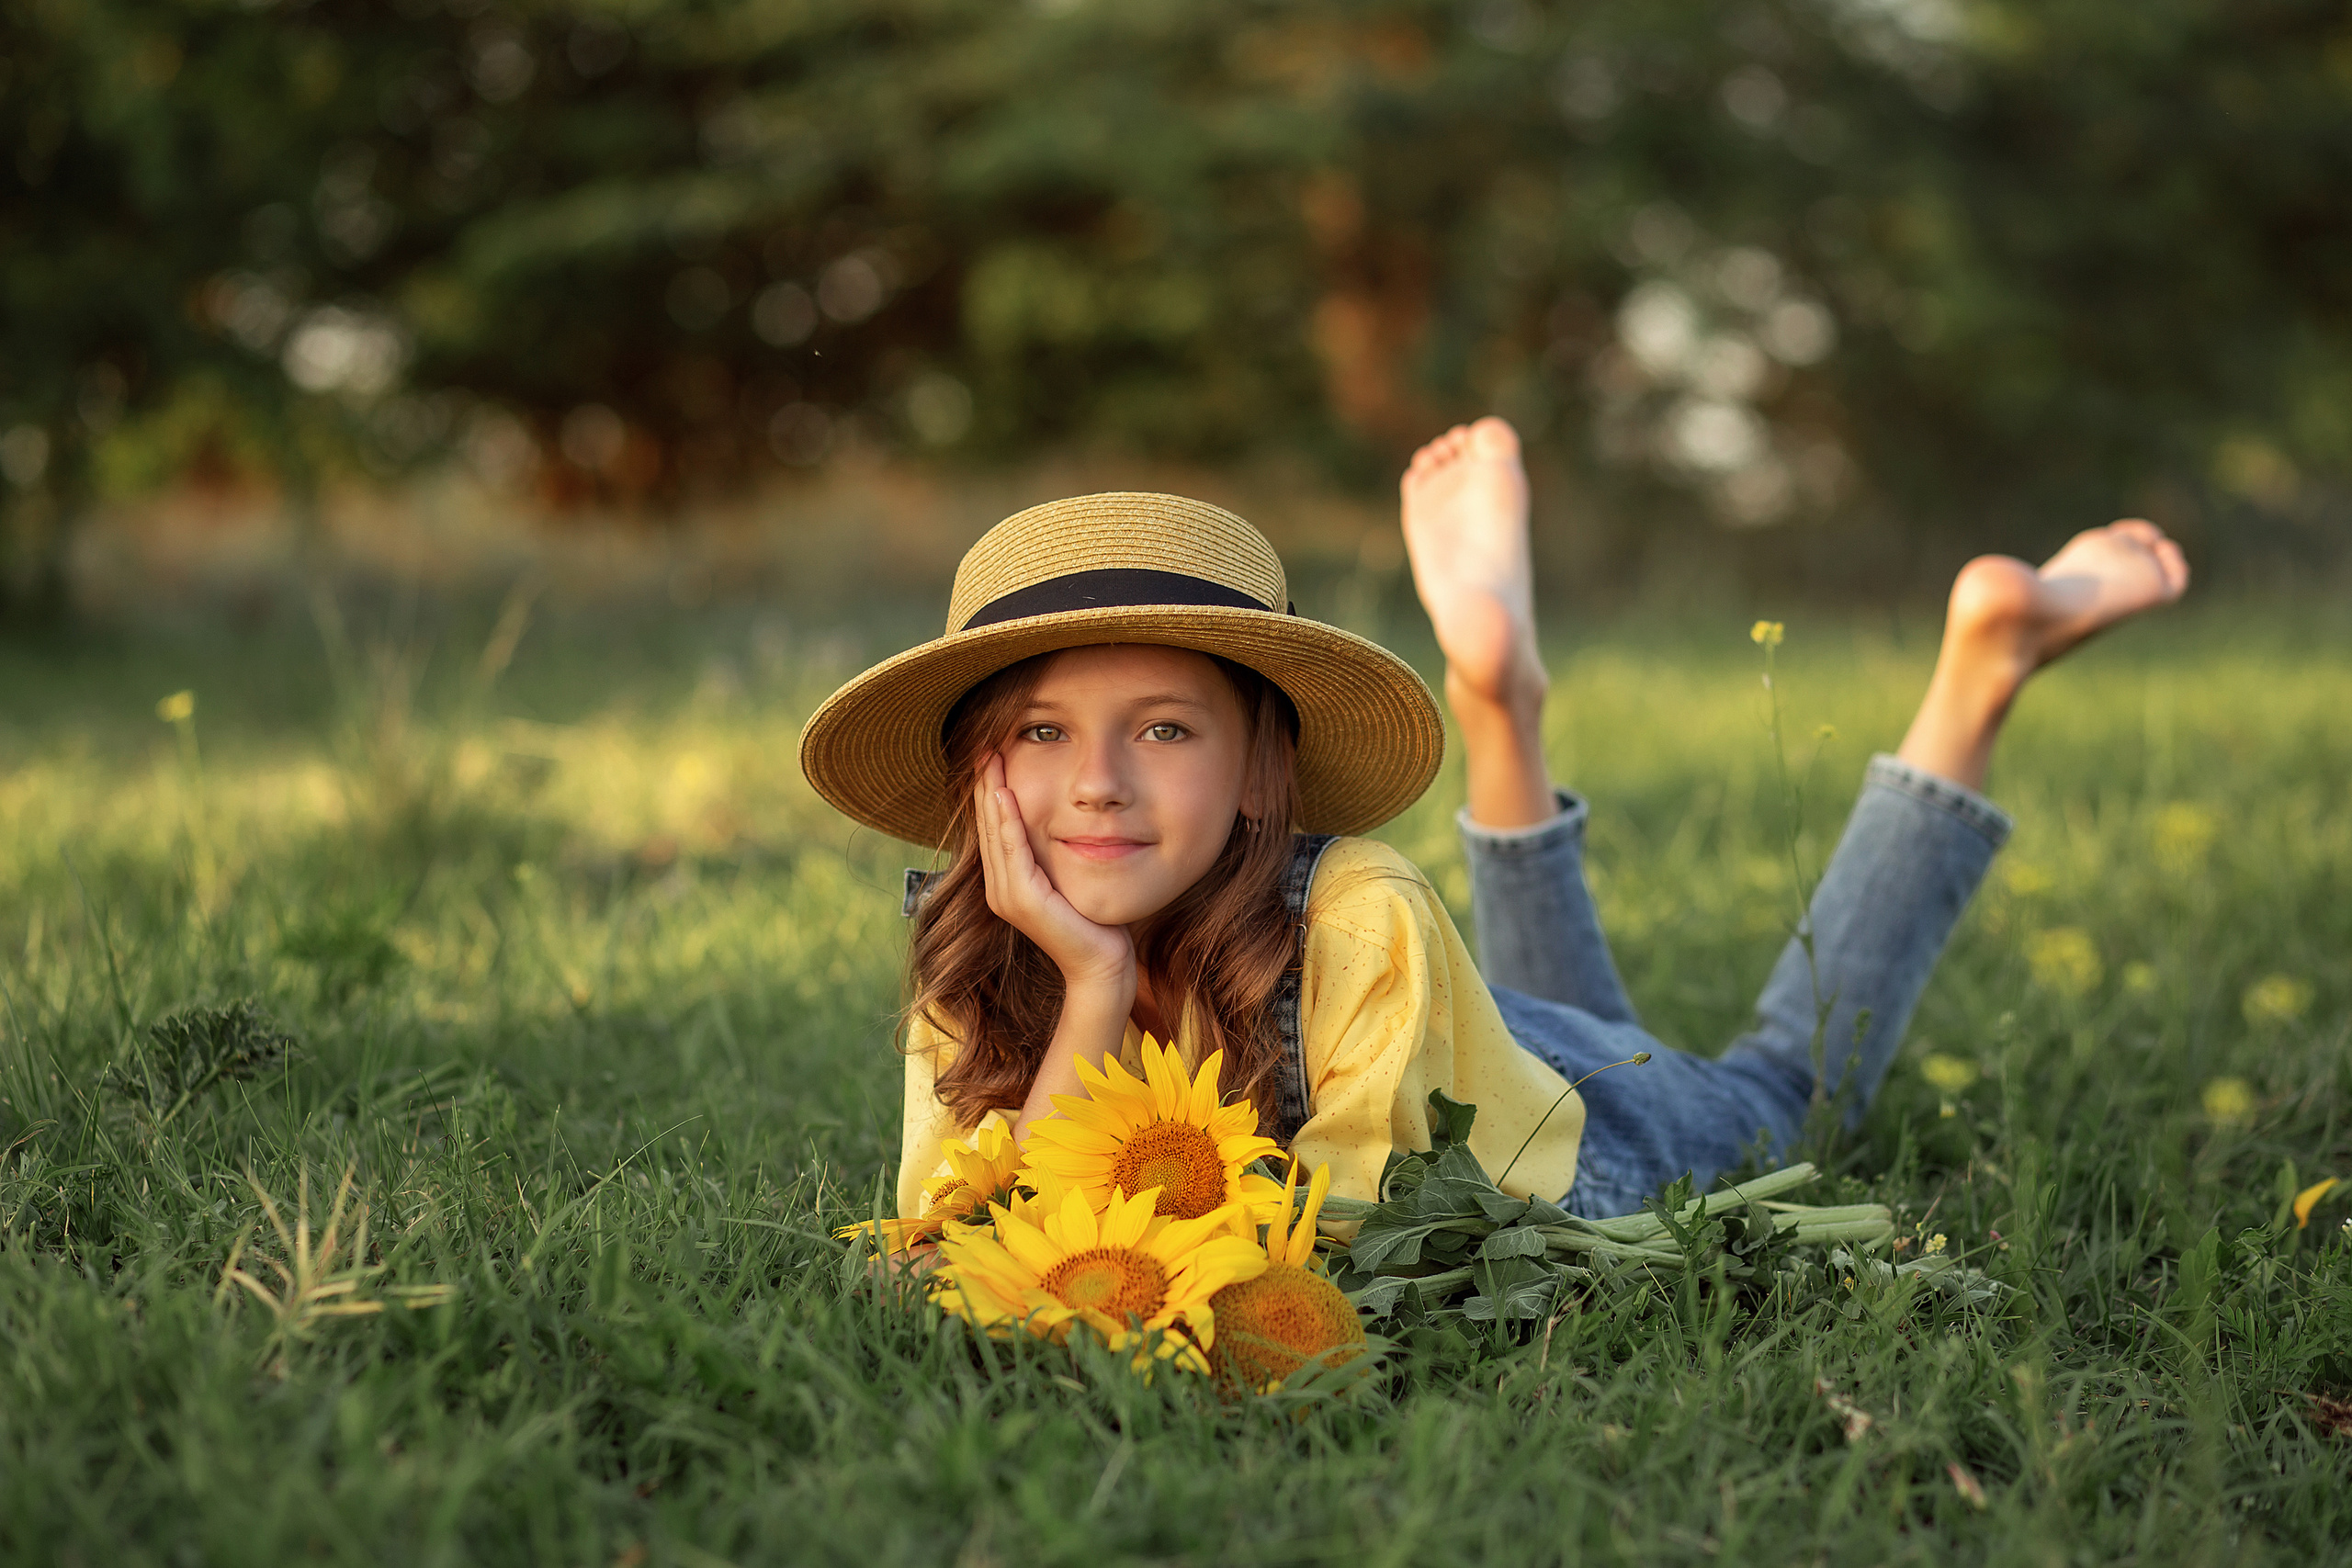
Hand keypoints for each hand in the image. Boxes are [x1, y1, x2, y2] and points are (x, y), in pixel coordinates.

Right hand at [972, 753, 1134, 990]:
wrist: (1102, 963)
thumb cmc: (1092, 921)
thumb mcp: (1068, 876)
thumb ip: (1054, 853)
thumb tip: (1061, 818)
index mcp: (1007, 882)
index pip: (993, 827)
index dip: (989, 790)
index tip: (990, 754)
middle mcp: (999, 888)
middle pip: (987, 824)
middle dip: (985, 784)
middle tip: (984, 745)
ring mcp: (1008, 896)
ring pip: (995, 832)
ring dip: (990, 793)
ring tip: (989, 758)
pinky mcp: (1023, 900)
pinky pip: (1013, 850)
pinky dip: (1008, 820)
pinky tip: (1005, 793)